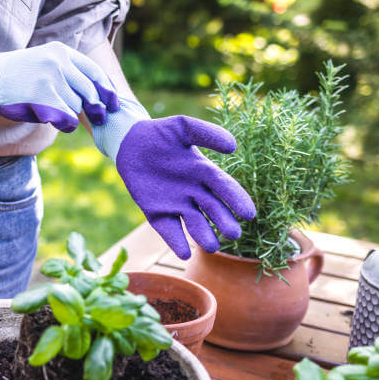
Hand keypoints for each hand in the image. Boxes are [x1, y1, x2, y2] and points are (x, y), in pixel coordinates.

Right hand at [0, 42, 118, 131]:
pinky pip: (67, 118)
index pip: (94, 72)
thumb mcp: (43, 62)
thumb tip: (98, 93)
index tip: (115, 103)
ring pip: (77, 107)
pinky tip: (58, 122)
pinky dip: (66, 125)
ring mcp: (50, 80)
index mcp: (61, 52)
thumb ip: (67, 71)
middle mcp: (58, 63)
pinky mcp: (42, 98)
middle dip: (97, 108)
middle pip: (89, 92)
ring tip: (58, 114)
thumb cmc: (17, 75)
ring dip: (72, 115)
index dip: (108, 89)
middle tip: (101, 118)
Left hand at [93, 98, 255, 258]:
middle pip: (213, 210)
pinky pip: (168, 230)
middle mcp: (194, 192)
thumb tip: (233, 146)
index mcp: (204, 172)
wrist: (130, 142)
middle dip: (223, 221)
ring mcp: (176, 204)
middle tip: (234, 233)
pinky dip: (176, 241)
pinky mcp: (156, 213)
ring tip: (210, 246)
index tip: (249, 213)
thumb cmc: (160, 133)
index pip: (225, 188)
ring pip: (194, 224)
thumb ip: (206, 133)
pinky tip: (183, 252)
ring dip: (203, 236)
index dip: (236, 200)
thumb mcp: (183, 127)